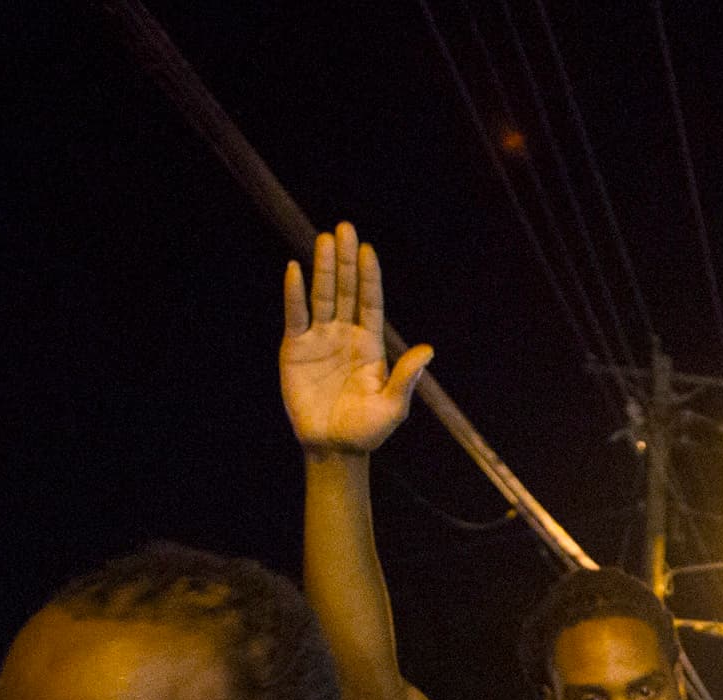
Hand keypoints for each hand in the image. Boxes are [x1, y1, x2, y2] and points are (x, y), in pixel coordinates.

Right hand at [281, 223, 434, 456]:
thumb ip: (406, 378)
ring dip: (323, 268)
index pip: (370, 302)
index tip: (368, 250)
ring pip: (322, 296)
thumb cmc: (367, 430)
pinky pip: (296, 316)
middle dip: (346, 260)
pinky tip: (294, 269)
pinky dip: (294, 294)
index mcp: (370, 343)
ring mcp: (319, 339)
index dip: (369, 276)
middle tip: (344, 228)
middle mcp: (344, 334)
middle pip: (346, 290)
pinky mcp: (295, 349)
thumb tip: (428, 351)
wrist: (333, 448)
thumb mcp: (393, 407)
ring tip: (324, 239)